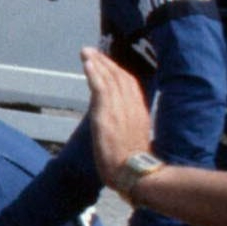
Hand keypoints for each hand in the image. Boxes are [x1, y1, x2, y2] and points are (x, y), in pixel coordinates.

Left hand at [80, 48, 151, 183]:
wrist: (135, 174)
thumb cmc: (134, 165)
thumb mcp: (135, 141)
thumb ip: (128, 129)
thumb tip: (119, 128)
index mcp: (140, 113)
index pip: (130, 85)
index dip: (118, 72)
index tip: (107, 63)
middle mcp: (132, 107)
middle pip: (121, 77)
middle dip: (106, 63)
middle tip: (92, 52)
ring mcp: (120, 109)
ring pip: (110, 79)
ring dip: (98, 63)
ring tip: (86, 52)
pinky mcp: (107, 114)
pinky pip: (101, 88)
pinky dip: (94, 73)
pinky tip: (87, 64)